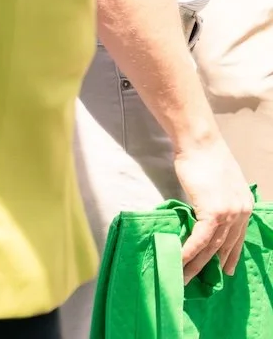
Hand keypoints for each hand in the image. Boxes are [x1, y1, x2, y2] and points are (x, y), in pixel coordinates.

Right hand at [173, 135, 252, 280]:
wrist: (200, 144)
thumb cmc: (204, 157)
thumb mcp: (219, 182)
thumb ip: (217, 199)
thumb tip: (206, 210)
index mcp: (245, 206)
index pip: (238, 238)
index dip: (230, 256)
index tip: (226, 270)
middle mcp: (241, 213)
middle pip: (225, 246)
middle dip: (213, 266)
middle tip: (200, 280)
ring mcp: (229, 214)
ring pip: (212, 247)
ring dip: (196, 264)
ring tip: (184, 277)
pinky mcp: (213, 212)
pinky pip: (201, 239)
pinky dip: (189, 251)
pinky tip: (180, 261)